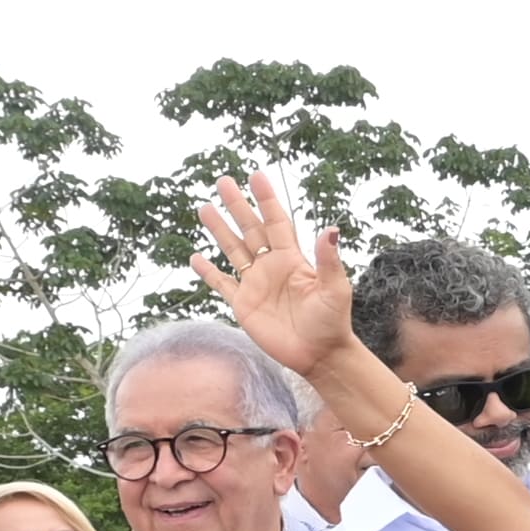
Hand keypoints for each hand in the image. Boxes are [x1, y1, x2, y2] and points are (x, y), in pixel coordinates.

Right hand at [188, 169, 364, 381]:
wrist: (319, 354)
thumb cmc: (332, 321)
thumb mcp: (334, 288)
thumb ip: (328, 260)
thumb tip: (331, 229)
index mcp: (292, 258)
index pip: (276, 221)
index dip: (266, 200)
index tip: (256, 176)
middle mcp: (271, 266)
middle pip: (250, 229)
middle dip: (237, 206)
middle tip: (223, 181)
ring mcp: (255, 284)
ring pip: (233, 250)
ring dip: (219, 230)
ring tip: (205, 208)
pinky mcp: (243, 305)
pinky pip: (222, 284)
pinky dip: (208, 272)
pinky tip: (195, 257)